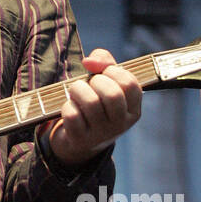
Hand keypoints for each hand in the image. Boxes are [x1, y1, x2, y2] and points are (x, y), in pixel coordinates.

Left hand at [47, 48, 141, 166]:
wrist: (81, 139)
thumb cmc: (96, 102)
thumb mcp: (106, 82)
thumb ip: (104, 61)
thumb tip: (88, 61)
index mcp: (133, 110)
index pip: (130, 84)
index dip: (113, 71)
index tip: (103, 73)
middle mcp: (121, 124)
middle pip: (112, 94)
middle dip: (96, 81)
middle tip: (90, 84)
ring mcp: (101, 134)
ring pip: (90, 103)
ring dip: (78, 89)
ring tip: (76, 91)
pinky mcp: (81, 140)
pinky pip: (72, 115)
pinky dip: (67, 106)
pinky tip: (71, 108)